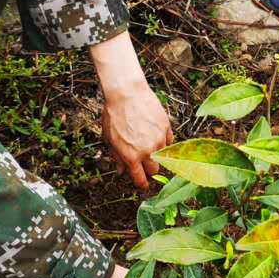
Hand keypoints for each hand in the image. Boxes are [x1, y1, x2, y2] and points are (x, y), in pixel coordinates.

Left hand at [89, 32, 171, 189]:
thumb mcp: (109, 138)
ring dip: (157, 154)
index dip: (142, 184)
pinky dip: (163, 141)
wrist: (126, 93)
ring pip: (163, 156)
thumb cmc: (114, 115)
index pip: (140, 179)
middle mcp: (147, 151)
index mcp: (131, 157)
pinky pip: (169, 141)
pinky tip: (155, 135)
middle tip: (145, 164)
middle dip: (150, 170)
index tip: (143, 184)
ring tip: (148, 144)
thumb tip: (121, 170)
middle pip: (155, 170)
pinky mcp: (166, 127)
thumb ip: (117, 156)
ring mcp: (159, 139)